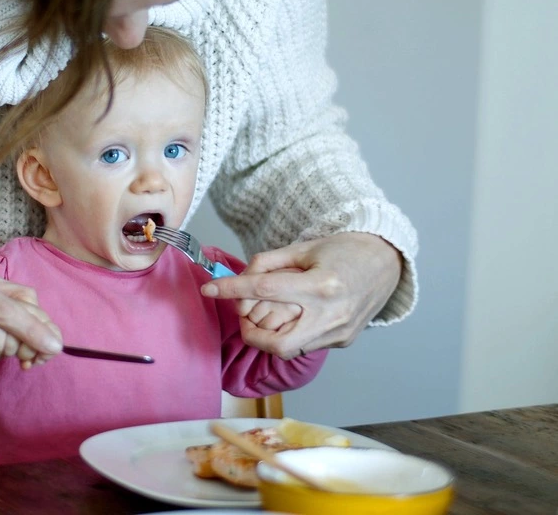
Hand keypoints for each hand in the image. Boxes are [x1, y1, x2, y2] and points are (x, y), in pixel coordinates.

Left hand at [204, 232, 400, 358]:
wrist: (387, 262)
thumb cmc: (344, 250)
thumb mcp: (303, 248)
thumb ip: (268, 263)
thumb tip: (239, 279)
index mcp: (321, 285)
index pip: (264, 290)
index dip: (231, 290)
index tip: (209, 289)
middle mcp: (331, 314)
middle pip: (276, 342)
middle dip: (250, 333)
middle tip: (243, 316)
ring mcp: (339, 332)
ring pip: (289, 349)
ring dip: (269, 336)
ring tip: (266, 314)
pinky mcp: (344, 341)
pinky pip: (306, 345)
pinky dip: (290, 334)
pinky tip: (293, 316)